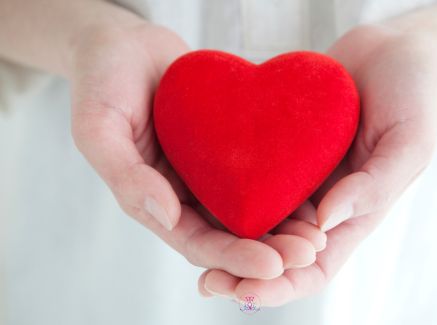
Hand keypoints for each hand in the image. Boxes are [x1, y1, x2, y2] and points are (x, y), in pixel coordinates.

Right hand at [70, 22, 325, 280]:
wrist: (126, 46)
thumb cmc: (102, 82)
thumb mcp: (98, 127)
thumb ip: (125, 174)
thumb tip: (166, 214)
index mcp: (153, 201)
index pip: (197, 242)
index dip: (233, 257)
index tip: (271, 266)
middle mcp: (185, 194)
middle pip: (231, 235)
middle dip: (269, 250)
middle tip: (308, 253)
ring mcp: (208, 172)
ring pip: (250, 210)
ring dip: (283, 227)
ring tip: (318, 235)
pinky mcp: (227, 148)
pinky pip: (257, 173)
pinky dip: (284, 188)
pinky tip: (313, 191)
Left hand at [199, 24, 436, 305]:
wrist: (391, 51)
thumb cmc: (413, 95)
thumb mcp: (410, 141)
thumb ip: (375, 185)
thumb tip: (325, 222)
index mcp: (352, 215)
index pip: (314, 268)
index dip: (281, 288)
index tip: (245, 292)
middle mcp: (318, 203)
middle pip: (275, 252)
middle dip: (242, 272)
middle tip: (207, 281)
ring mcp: (296, 176)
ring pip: (254, 218)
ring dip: (224, 237)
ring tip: (188, 245)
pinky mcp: (279, 149)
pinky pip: (248, 174)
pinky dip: (225, 189)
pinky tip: (194, 190)